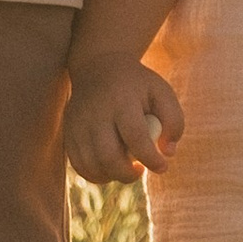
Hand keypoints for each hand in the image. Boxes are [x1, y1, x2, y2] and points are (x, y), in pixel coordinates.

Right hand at [64, 56, 184, 184]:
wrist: (98, 66)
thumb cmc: (137, 85)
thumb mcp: (162, 92)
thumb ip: (174, 122)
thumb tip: (168, 152)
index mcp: (122, 99)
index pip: (135, 136)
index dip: (151, 158)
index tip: (162, 167)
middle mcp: (96, 112)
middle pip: (108, 155)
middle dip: (127, 174)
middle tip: (140, 170)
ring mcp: (78, 123)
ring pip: (91, 164)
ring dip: (112, 176)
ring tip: (125, 168)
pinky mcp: (68, 132)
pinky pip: (79, 165)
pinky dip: (96, 174)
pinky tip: (110, 168)